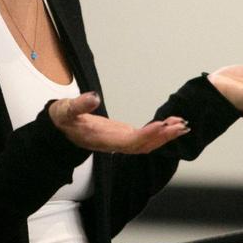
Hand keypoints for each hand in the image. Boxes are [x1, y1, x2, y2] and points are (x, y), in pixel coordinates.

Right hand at [49, 92, 190, 153]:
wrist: (60, 129)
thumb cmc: (63, 120)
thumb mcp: (66, 110)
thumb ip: (80, 105)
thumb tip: (93, 97)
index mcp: (104, 139)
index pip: (130, 141)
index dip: (146, 135)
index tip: (161, 125)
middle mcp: (115, 144)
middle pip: (144, 145)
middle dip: (163, 137)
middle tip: (181, 126)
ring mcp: (120, 141)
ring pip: (147, 144)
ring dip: (165, 136)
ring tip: (182, 125)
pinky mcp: (124, 136)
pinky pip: (145, 138)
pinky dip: (159, 132)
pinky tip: (170, 124)